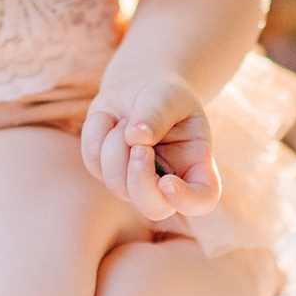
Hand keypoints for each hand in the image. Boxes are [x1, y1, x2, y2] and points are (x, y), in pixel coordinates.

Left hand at [81, 69, 219, 220]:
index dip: (186, 200)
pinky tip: (109, 118)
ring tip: (126, 120)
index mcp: (195, 165)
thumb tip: (136, 137)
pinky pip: (93, 162)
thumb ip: (157, 113)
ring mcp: (135, 181)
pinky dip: (96, 132)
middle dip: (139, 179)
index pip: (202, 200)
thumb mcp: (167, 95)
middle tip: (138, 146)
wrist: (138, 87)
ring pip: (118, 186)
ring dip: (116, 146)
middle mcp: (167, 181)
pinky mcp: (106, 171)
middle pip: (154, 208)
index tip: (168, 182)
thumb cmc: (163, 94)